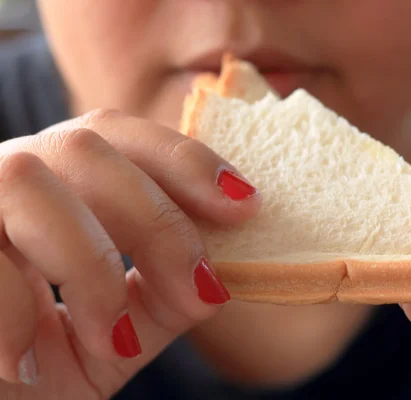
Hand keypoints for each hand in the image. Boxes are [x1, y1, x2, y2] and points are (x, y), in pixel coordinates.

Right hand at [0, 109, 260, 398]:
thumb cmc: (42, 372)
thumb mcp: (120, 330)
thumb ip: (164, 294)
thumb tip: (218, 274)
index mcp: (57, 186)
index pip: (122, 137)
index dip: (186, 160)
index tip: (246, 205)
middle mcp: (6, 180)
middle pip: (87, 147)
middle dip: (157, 219)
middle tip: (199, 290)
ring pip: (27, 180)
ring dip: (90, 263)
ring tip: (113, 339)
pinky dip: (13, 309)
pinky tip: (29, 364)